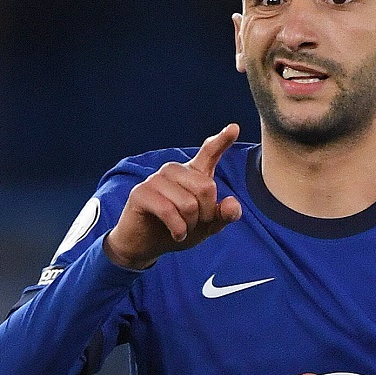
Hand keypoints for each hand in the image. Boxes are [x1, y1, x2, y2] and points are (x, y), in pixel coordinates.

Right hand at [104, 124, 242, 269]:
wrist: (145, 246)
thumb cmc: (178, 230)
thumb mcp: (207, 226)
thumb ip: (223, 215)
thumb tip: (232, 204)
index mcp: (192, 173)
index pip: (208, 152)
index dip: (222, 140)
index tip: (234, 128)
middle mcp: (174, 170)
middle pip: (206, 188)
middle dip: (205, 214)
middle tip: (195, 225)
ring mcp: (156, 179)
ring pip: (188, 203)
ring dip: (190, 225)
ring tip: (182, 229)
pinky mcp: (141, 193)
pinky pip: (169, 211)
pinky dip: (178, 230)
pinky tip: (176, 235)